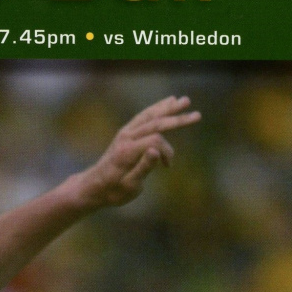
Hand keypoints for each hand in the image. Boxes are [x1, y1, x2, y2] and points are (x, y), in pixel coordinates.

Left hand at [70, 96, 201, 208]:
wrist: (93, 187)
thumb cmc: (112, 191)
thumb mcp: (129, 186)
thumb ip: (143, 167)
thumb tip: (157, 150)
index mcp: (127, 151)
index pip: (155, 141)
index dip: (167, 152)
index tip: (168, 166)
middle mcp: (126, 137)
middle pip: (155, 123)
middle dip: (177, 119)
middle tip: (198, 115)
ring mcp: (125, 133)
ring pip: (150, 115)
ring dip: (168, 107)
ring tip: (184, 100)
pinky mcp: (125, 132)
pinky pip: (143, 116)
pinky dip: (157, 109)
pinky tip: (168, 102)